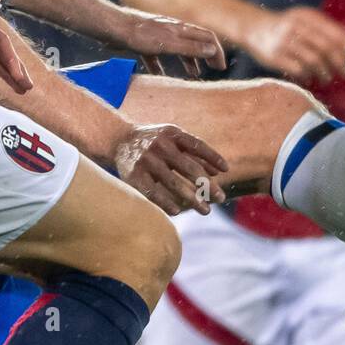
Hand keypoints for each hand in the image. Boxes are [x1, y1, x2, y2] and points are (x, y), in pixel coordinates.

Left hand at [113, 8, 225, 76]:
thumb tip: (212, 50)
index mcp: (181, 29)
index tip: (220, 67)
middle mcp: (172, 30)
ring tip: (193, 74)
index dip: (216, 51)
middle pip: (195, 42)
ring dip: (188, 61)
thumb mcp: (169, 44)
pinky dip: (161, 66)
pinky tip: (159, 75)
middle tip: (213, 69)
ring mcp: (158, 35)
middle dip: (206, 55)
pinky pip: (157, 55)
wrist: (113, 27)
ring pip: (178, 49)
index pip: (207, 37)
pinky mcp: (144, 42)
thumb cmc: (140, 35)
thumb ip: (190, 47)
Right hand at [113, 124, 229, 215]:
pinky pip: (153, 192)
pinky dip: (166, 203)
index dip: (213, 157)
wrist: (119, 140)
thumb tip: (219, 171)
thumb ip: (195, 153)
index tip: (226, 170)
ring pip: (174, 183)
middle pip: (189, 167)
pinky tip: (178, 211)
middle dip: (207, 184)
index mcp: (172, 133)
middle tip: (220, 198)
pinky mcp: (133, 175)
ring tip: (206, 210)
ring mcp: (146, 161)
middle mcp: (160, 145)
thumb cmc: (155, 142)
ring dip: (193, 199)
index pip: (197, 145)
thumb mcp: (174, 140)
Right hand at [242, 7, 344, 85]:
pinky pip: (297, 70)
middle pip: (327, 48)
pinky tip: (310, 78)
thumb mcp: (305, 20)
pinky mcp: (274, 56)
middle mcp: (297, 26)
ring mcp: (284, 41)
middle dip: (340, 64)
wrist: (253, 27)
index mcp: (309, 16)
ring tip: (328, 79)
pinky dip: (307, 76)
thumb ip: (326, 31)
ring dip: (325, 73)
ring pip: (313, 60)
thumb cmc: (287, 27)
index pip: (337, 33)